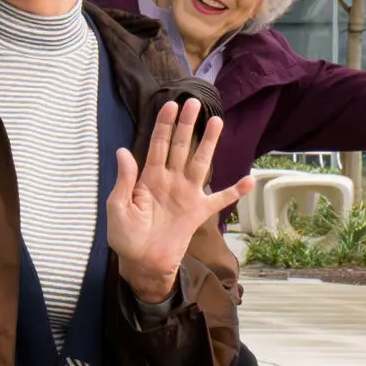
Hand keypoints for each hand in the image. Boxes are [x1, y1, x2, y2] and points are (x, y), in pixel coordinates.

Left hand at [107, 100, 255, 304]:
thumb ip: (124, 180)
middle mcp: (170, 181)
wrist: (143, 263)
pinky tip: (248, 181)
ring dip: (208, 144)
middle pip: (180, 147)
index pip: (157, 145)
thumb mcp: (117, 207)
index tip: (169, 105)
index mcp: (148, 178)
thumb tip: (123, 151)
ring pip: (200, 163)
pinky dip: (234, 191)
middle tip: (193, 103)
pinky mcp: (198, 212)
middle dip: (186, 125)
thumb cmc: (126, 237)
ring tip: (217, 122)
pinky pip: (220, 200)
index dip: (163, 125)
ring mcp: (186, 194)